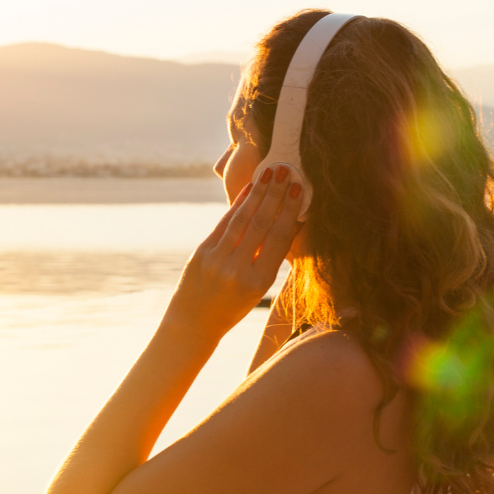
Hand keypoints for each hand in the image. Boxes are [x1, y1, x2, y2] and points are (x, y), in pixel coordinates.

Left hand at [165, 166, 304, 342]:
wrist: (194, 322)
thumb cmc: (233, 306)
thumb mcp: (258, 289)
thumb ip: (272, 257)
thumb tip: (294, 223)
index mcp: (258, 282)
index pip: (278, 240)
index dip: (289, 212)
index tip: (298, 191)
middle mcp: (237, 269)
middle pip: (260, 224)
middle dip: (274, 195)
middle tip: (286, 171)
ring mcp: (217, 259)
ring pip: (241, 219)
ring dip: (258, 193)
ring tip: (270, 172)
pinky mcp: (201, 252)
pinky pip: (224, 223)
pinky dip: (238, 203)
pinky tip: (250, 188)